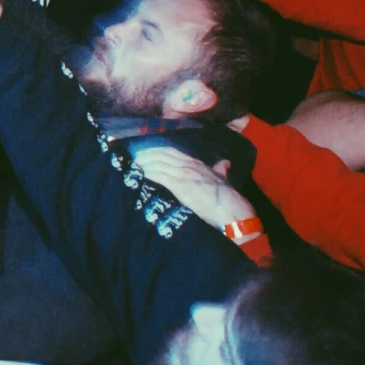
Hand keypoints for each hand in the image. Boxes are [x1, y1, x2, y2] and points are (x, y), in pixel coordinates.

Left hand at [129, 146, 254, 230]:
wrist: (233, 213)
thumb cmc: (228, 199)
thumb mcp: (223, 179)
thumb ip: (221, 170)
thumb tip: (225, 163)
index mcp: (197, 164)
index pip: (170, 151)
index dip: (155, 150)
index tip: (142, 152)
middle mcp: (189, 165)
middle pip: (161, 154)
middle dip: (145, 155)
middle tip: (131, 157)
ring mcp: (185, 174)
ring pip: (158, 163)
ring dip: (143, 163)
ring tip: (131, 165)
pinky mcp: (181, 185)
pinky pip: (160, 175)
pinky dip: (147, 173)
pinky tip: (138, 174)